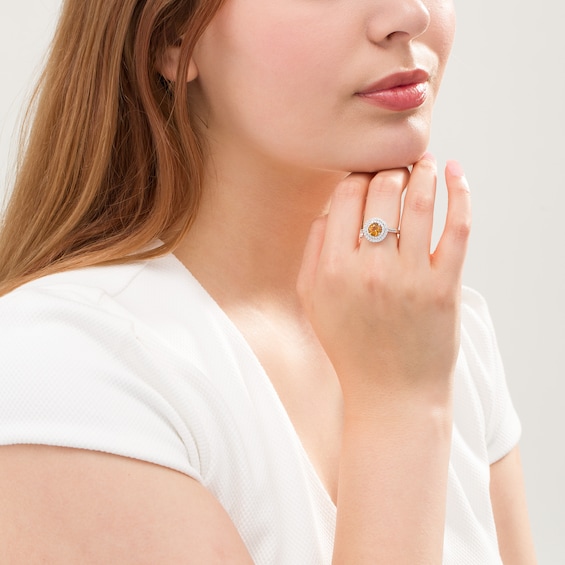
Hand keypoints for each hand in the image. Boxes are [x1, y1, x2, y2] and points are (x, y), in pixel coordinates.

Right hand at [297, 155, 470, 407]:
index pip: (347, 196)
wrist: (390, 393)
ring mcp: (409, 278)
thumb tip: (333, 206)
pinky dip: (460, 192)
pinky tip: (454, 173)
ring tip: (423, 162)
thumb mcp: (312, 299)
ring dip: (422, 171)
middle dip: (388, 171)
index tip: (367, 175)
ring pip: (419, 201)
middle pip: (382, 191)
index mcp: (332, 269)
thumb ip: (313, 250)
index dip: (358, 176)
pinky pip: (457, 227)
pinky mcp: (444, 287)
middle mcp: (369, 269)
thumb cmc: (349, 344)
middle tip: (394, 169)